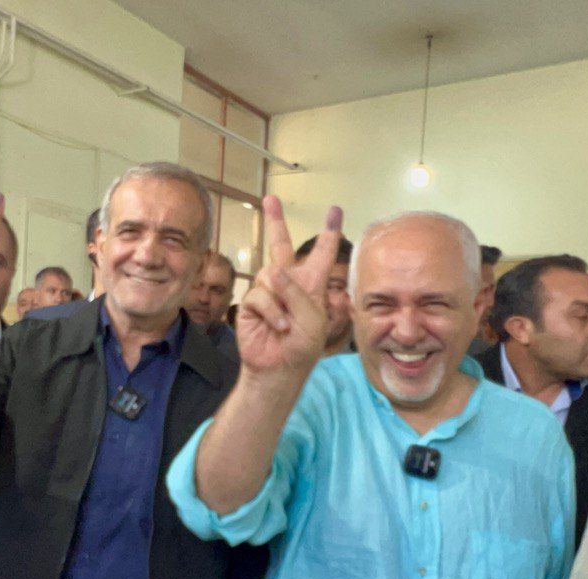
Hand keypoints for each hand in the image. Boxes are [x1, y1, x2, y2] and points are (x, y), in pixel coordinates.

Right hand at [236, 196, 342, 379]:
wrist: (278, 369)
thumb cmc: (303, 347)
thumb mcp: (313, 319)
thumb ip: (298, 293)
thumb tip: (273, 271)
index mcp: (312, 285)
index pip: (322, 253)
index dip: (329, 231)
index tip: (335, 210)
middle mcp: (289, 283)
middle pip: (281, 245)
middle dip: (275, 221)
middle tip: (271, 199)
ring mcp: (269, 292)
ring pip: (271, 275)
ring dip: (281, 301)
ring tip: (287, 324)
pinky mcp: (252, 303)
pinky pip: (260, 295)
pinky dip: (271, 312)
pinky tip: (279, 326)